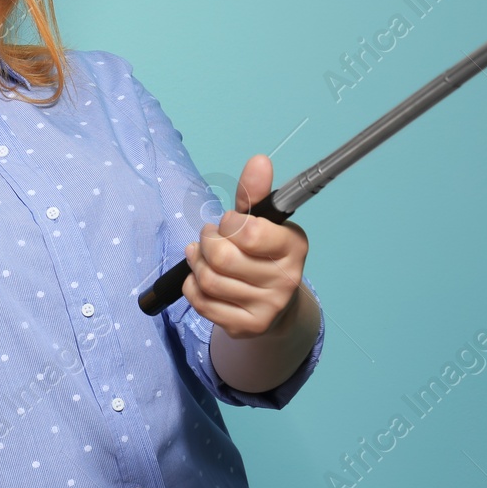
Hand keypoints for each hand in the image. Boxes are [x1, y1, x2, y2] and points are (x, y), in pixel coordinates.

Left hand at [181, 153, 308, 339]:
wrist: (274, 304)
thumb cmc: (262, 253)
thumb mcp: (261, 220)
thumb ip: (255, 192)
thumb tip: (259, 160)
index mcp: (294, 246)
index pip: (248, 232)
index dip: (229, 224)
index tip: (229, 223)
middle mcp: (286, 279)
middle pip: (222, 257)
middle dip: (207, 241)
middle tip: (209, 238)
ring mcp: (267, 307)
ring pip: (209, 279)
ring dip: (197, 262)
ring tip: (202, 255)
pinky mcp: (247, 327)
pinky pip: (202, 302)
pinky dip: (192, 285)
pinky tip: (200, 277)